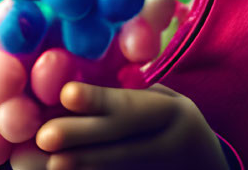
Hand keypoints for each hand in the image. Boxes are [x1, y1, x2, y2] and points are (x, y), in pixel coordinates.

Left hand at [8, 82, 227, 169]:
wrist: (202, 166)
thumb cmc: (170, 121)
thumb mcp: (166, 100)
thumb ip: (132, 95)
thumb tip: (75, 85)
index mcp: (173, 115)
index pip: (131, 108)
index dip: (99, 101)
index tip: (67, 93)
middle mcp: (166, 147)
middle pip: (119, 146)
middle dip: (81, 140)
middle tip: (46, 137)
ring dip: (81, 167)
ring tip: (48, 162)